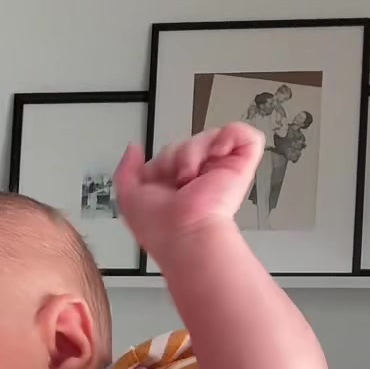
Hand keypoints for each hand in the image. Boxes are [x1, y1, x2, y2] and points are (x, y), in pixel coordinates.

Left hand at [114, 123, 264, 258]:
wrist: (186, 233)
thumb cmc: (160, 227)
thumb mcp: (128, 197)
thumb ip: (127, 170)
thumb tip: (134, 148)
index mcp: (178, 185)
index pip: (171, 154)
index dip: (162, 162)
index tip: (159, 179)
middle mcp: (201, 178)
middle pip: (188, 142)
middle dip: (177, 155)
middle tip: (177, 180)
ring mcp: (221, 171)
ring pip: (208, 136)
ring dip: (195, 150)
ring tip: (193, 175)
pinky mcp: (240, 167)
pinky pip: (242, 134)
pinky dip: (230, 136)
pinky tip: (217, 153)